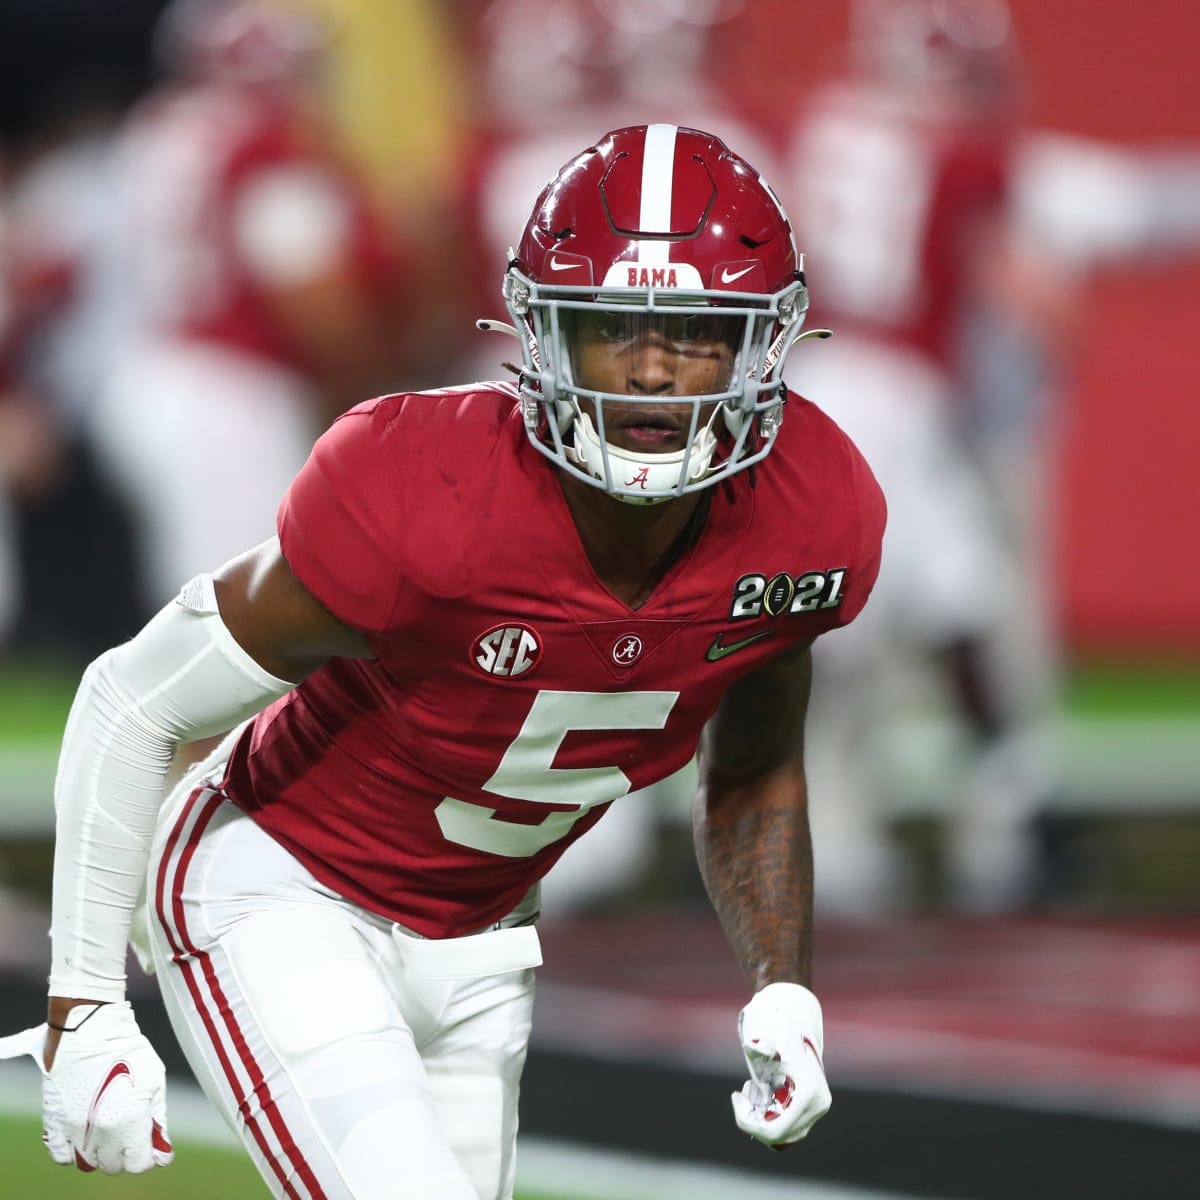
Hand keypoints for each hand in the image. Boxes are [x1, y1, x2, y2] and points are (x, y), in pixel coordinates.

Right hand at [0, 1001, 172, 1173]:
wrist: (89, 1030)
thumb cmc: (128, 1051)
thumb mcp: (154, 1080)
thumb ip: (157, 1117)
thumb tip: (161, 1150)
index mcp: (129, 1121)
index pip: (139, 1164)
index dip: (148, 1156)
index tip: (150, 1144)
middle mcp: (101, 1132)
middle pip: (114, 1165)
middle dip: (125, 1153)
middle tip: (130, 1134)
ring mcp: (74, 1130)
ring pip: (89, 1164)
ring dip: (101, 1154)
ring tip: (109, 1132)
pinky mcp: (55, 1123)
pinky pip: (62, 1156)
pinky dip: (73, 1152)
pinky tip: (85, 1135)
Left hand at [731, 982, 830, 1148]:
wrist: (796, 1026)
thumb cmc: (780, 1033)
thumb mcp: (768, 1039)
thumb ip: (760, 1046)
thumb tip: (750, 1046)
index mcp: (809, 1093)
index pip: (777, 1129)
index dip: (750, 1123)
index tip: (736, 1098)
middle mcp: (817, 1106)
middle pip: (779, 1135)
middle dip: (753, 1120)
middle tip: (740, 1095)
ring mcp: (816, 1110)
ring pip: (783, 1134)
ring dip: (760, 1118)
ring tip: (749, 1091)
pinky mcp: (811, 1111)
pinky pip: (786, 1127)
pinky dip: (768, 1117)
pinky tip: (758, 1094)